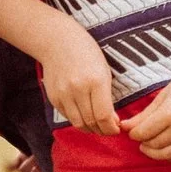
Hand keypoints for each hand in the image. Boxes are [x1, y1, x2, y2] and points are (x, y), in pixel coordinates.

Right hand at [40, 18, 118, 135]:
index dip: (111, 128)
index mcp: (96, 81)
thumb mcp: (104, 70)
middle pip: (91, 122)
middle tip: (108, 129)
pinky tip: (84, 116)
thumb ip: (107, 96)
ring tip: (97, 126)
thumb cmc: (86, 52)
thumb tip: (112, 120)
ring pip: (78, 123)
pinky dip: (78, 120)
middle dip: (103, 130)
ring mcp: (63, 94)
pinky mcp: (53, 97)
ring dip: (90, 129)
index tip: (116, 129)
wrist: (57, 41)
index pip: (104, 115)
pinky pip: (67, 116)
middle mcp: (78, 89)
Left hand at [121, 61, 170, 161]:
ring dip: (154, 152)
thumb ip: (143, 116)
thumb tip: (123, 127)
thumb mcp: (163, 97)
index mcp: (170, 114)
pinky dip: (169, 155)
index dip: (133, 133)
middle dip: (143, 142)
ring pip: (166, 155)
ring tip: (149, 143)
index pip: (143, 133)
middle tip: (140, 135)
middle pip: (153, 145)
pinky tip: (165, 146)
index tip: (131, 130)